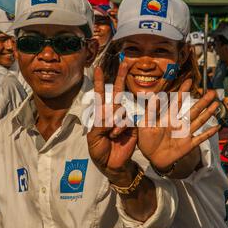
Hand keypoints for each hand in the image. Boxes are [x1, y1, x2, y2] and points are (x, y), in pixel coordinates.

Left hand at [87, 63, 137, 185]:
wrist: (112, 165)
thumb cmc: (100, 151)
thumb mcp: (93, 138)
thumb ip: (100, 123)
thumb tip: (110, 111)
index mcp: (102, 115)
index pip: (101, 95)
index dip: (100, 82)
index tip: (97, 69)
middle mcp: (114, 114)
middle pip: (118, 92)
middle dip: (121, 77)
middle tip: (124, 62)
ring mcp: (124, 119)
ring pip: (121, 110)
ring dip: (113, 121)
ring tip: (110, 134)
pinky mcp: (134, 126)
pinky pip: (127, 120)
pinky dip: (120, 126)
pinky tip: (116, 134)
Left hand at [137, 79, 220, 171]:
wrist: (151, 158)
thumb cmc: (146, 140)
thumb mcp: (145, 125)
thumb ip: (150, 112)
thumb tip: (153, 96)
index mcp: (168, 118)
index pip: (177, 102)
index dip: (183, 91)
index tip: (189, 81)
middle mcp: (179, 124)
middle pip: (193, 110)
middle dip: (203, 101)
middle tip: (212, 92)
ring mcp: (185, 134)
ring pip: (199, 121)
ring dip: (208, 113)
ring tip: (216, 104)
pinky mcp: (188, 145)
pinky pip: (200, 138)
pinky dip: (208, 133)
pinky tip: (217, 127)